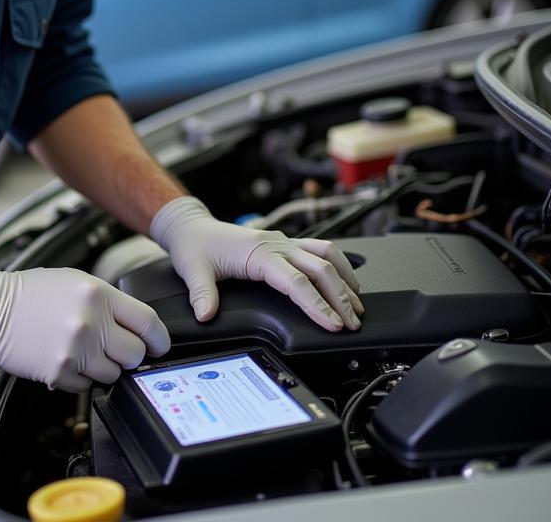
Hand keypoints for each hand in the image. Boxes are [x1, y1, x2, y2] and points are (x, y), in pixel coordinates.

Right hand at [0, 264, 170, 390]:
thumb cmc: (31, 293)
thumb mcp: (76, 282)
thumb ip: (108, 302)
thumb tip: (136, 325)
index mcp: (98, 294)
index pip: (148, 322)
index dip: (159, 339)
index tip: (159, 346)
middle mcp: (90, 322)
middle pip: (135, 354)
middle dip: (130, 355)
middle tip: (117, 349)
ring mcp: (75, 349)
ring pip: (113, 373)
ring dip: (104, 367)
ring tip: (85, 351)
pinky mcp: (59, 371)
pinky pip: (87, 385)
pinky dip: (81, 378)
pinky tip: (66, 359)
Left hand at [150, 196, 363, 331]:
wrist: (192, 226)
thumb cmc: (195, 246)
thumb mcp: (193, 270)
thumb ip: (202, 293)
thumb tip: (206, 315)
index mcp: (258, 252)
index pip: (295, 282)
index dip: (317, 304)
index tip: (333, 324)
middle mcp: (276, 244)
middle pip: (319, 268)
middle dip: (340, 297)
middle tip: (353, 323)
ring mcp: (282, 241)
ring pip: (325, 254)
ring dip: (345, 278)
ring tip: (357, 305)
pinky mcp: (284, 243)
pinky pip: (318, 249)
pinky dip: (337, 264)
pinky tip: (345, 280)